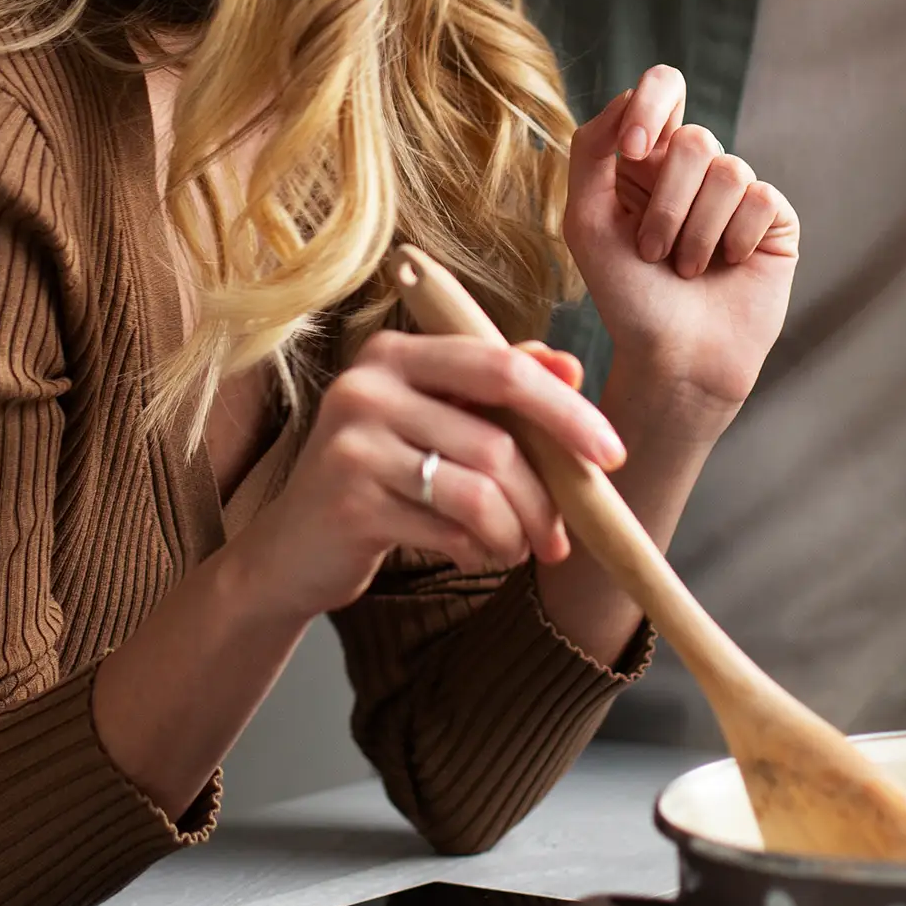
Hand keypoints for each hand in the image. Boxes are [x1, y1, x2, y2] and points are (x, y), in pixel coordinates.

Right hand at [232, 332, 626, 621]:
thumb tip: (570, 367)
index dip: (565, 411)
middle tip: (563, 537)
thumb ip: (497, 389)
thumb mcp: (436, 419)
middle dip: (546, 496)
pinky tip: (473, 553)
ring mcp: (352, 442)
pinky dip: (479, 550)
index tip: (611, 454)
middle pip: (498, 439)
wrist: (295, 547)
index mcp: (396, 352)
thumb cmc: (382, 475)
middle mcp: (368, 385)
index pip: (501, 365)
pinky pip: (449, 529)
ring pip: (480, 491)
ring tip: (513, 549)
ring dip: (513, 533)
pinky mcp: (349, 500)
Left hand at [563, 65, 798, 437]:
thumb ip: (592, 152)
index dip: (652, 106)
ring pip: (728, 170)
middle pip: (695, 139)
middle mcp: (695, 168)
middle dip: (667, 204)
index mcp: (648, 158)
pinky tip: (728, 267)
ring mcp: (737, 191)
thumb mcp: (587, 222)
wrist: (675, 359)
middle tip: (653, 252)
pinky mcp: (774, 217)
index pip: (663, 86)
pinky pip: (761, 198)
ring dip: (697, 232)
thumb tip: (628, 97)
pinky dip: (735, 240)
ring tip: (687, 269)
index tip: (634, 149)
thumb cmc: (626, 296)